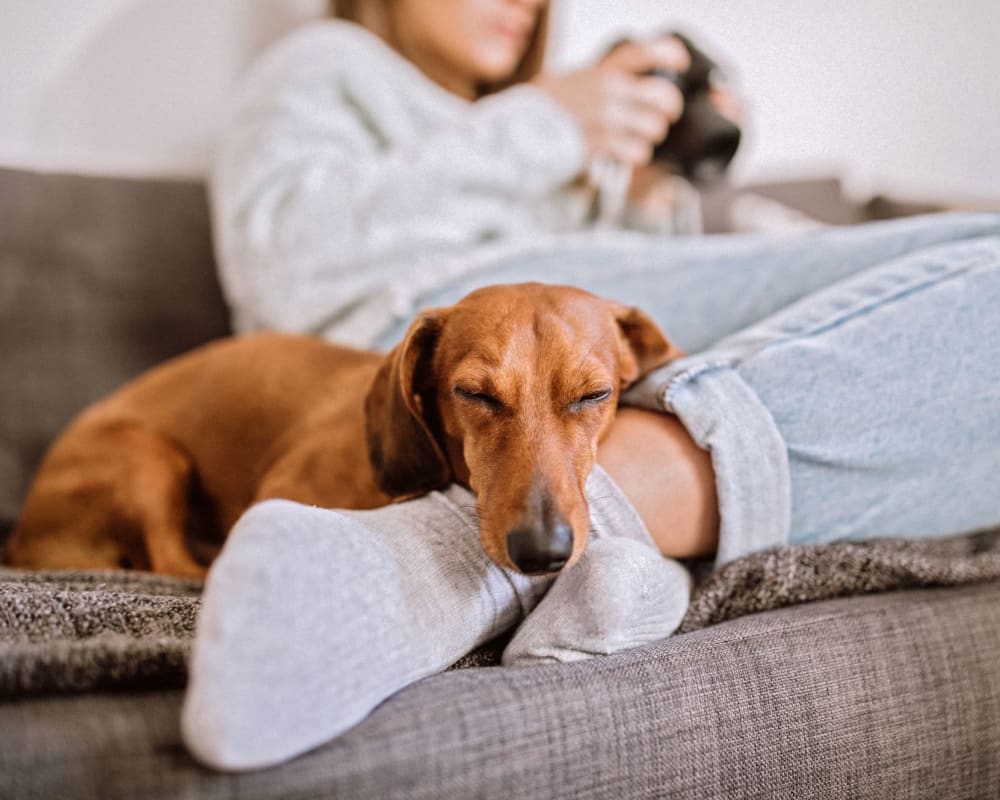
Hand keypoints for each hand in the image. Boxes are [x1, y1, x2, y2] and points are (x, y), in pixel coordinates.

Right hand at [533, 37, 689, 167]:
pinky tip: (623, 153)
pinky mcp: (602, 144)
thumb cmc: (546, 110)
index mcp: (603, 70)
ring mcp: (607, 118)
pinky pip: (638, 152)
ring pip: (655, 128)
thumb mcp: (572, 79)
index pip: (646, 52)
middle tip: (661, 116)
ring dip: (649, 137)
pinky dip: (635, 155)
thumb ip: (603, 77)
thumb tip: (634, 83)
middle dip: (668, 110)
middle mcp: (609, 90)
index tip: (680, 63)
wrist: (520, 132)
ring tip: (636, 138)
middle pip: (664, 97)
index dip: (671, 54)